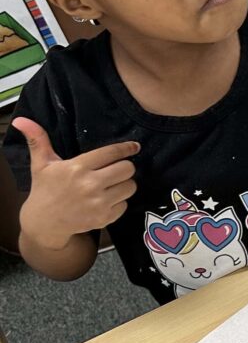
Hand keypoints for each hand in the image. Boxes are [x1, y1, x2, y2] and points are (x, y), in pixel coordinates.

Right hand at [13, 118, 138, 246]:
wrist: (44, 223)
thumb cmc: (45, 190)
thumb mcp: (41, 164)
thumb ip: (38, 140)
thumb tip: (19, 120)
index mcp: (77, 167)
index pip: (112, 153)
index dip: (126, 148)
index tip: (134, 147)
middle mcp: (90, 184)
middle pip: (127, 169)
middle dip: (125, 167)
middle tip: (117, 169)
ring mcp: (98, 203)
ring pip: (130, 187)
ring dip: (124, 184)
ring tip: (112, 185)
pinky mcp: (104, 218)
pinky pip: (125, 205)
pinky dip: (119, 202)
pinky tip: (106, 200)